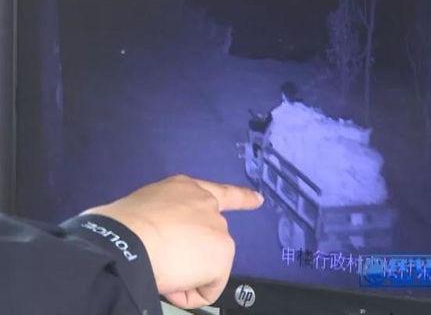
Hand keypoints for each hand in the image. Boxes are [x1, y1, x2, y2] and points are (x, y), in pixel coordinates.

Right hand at [84, 174, 263, 308]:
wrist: (126, 239)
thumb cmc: (120, 226)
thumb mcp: (146, 208)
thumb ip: (165, 217)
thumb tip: (161, 241)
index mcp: (185, 188)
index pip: (220, 192)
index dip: (242, 197)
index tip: (259, 199)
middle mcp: (206, 202)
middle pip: (211, 236)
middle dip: (195, 253)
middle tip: (165, 261)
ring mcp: (217, 226)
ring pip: (208, 264)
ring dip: (189, 273)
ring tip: (161, 269)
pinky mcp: (222, 251)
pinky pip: (209, 287)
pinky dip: (191, 293)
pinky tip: (171, 283)